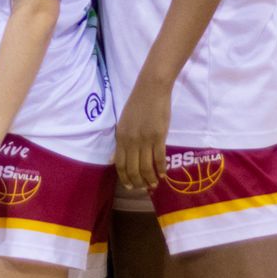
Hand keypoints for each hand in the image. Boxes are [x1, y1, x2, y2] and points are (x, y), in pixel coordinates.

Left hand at [114, 75, 170, 190]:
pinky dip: (161, 169)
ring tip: (154, 184)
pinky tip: (163, 175)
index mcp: (120, 137)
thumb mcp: (123, 124)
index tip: (130, 187)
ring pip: (146, 167)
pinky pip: (159, 158)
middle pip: (133, 170)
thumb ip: (119, 143)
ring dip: (150, 179)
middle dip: (138, 183)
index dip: (125, 179)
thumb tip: (112, 160)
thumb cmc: (137, 104)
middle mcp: (131, 141)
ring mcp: (145, 139)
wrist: (151, 89)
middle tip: (144, 188)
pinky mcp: (159, 136)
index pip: (120, 165)